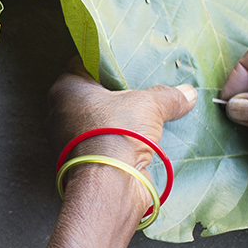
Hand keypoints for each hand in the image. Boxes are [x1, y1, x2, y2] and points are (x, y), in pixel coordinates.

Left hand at [49, 64, 197, 171]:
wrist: (109, 183)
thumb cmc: (117, 131)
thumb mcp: (148, 105)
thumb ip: (168, 96)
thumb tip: (188, 93)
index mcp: (64, 89)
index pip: (81, 66)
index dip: (104, 64)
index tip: (125, 65)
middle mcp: (58, 113)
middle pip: (88, 96)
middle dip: (112, 95)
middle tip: (137, 90)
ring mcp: (65, 140)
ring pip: (93, 122)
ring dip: (114, 121)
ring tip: (142, 117)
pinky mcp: (78, 162)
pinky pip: (98, 143)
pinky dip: (114, 141)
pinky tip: (136, 141)